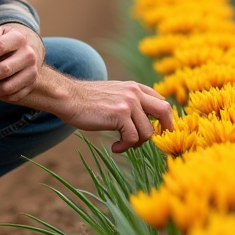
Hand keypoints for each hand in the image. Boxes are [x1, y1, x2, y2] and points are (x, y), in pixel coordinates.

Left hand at [0, 24, 44, 100]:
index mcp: (18, 38)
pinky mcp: (33, 83)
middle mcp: (28, 54)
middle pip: (4, 69)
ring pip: (10, 86)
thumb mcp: (1, 32)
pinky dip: (4, 96)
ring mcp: (32, 70)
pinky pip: (16, 95)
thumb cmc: (7, 40)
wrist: (30, 48)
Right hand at [58, 79, 173, 153]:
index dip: (163, 118)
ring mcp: (128, 103)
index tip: (156, 131)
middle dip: (165, 129)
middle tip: (156, 141)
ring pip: (148, 131)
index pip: (161, 101)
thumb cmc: (88, 101)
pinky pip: (133, 138)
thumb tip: (146, 120)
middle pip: (165, 110)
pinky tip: (115, 147)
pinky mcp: (120, 115)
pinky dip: (125, 146)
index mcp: (135, 87)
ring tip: (123, 144)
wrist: (69, 98)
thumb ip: (130, 101)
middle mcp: (135, 93)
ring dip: (137, 143)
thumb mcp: (114, 94)